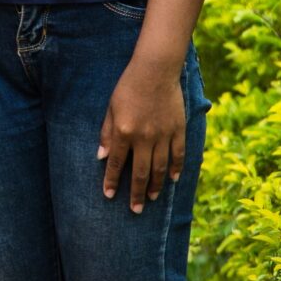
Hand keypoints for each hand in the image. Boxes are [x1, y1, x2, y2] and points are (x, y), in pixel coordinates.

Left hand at [98, 56, 187, 212]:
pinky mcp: (178, 130)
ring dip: (156, 186)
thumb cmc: (128, 86)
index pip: (117, 163)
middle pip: (141, 172)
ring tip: (152, 198)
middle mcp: (144, 137)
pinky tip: (173, 180)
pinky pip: (178, 155)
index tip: (109, 196)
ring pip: (160, 168)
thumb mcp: (111, 107)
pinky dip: (176, 169)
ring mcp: (163, 135)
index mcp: (124, 131)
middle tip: (136, 210)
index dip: (112, 181)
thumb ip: (107, 133)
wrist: (155, 69)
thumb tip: (102, 157)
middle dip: (137, 194)